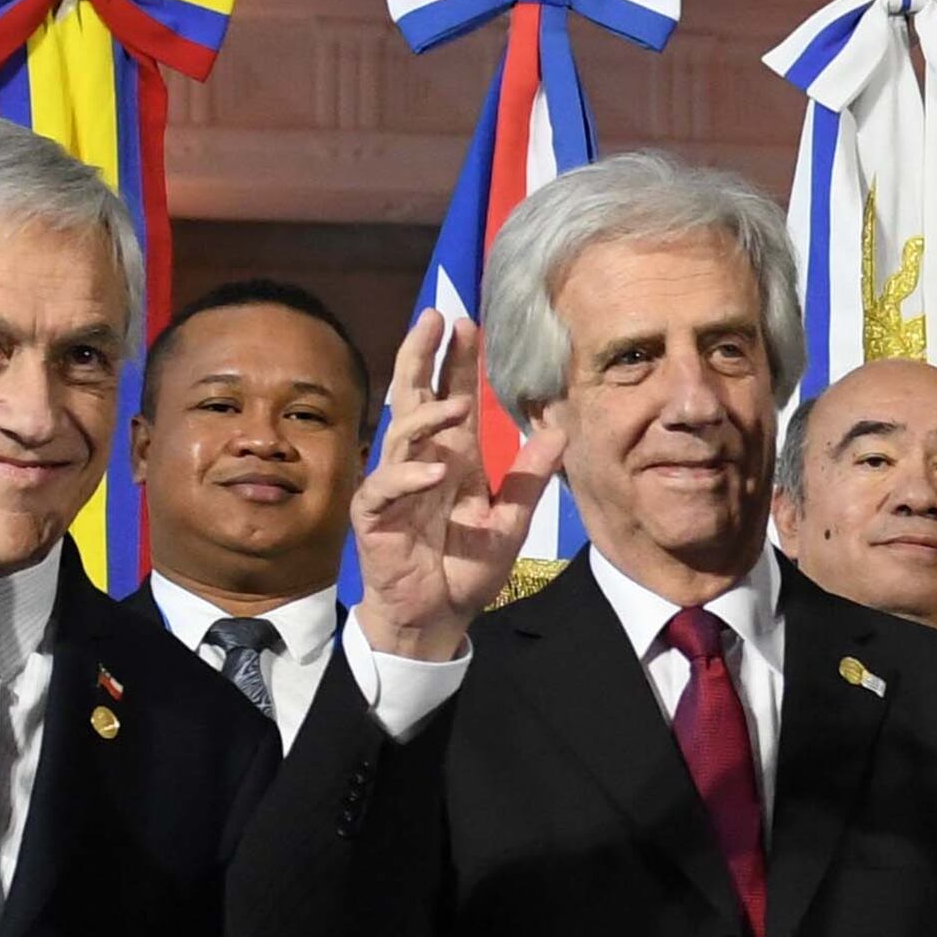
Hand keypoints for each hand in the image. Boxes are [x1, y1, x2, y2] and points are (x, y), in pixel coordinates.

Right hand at [348, 308, 565, 655]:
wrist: (436, 617)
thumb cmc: (464, 567)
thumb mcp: (510, 520)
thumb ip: (530, 477)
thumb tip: (559, 430)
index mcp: (452, 459)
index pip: (451, 398)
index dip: (456, 362)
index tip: (466, 323)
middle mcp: (420, 464)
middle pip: (415, 398)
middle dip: (422, 357)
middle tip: (435, 319)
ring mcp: (394, 488)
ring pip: (401, 437)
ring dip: (428, 418)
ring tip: (457, 403)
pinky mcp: (376, 518)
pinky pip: (386, 489)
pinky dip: (409, 478)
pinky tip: (434, 472)